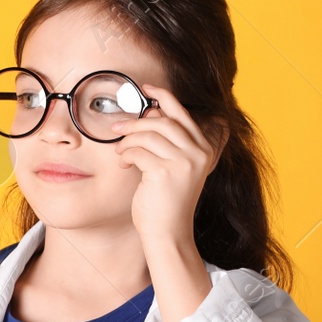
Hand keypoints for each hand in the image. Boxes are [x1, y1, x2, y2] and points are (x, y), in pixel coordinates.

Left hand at [110, 83, 226, 244]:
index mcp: (204, 148)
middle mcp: (198, 153)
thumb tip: (152, 113)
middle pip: (162, 121)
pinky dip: (126, 155)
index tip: (146, 88)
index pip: (182, 114)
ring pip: (148, 135)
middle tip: (117, 128)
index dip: (164, 96)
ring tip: (120, 152)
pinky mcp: (166, 172)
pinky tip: (124, 165)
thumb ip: (167, 142)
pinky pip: (138, 152)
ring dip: (128, 141)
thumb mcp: (173, 167)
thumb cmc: (166, 201)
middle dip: (135, 122)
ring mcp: (185, 162)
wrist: (168, 233)